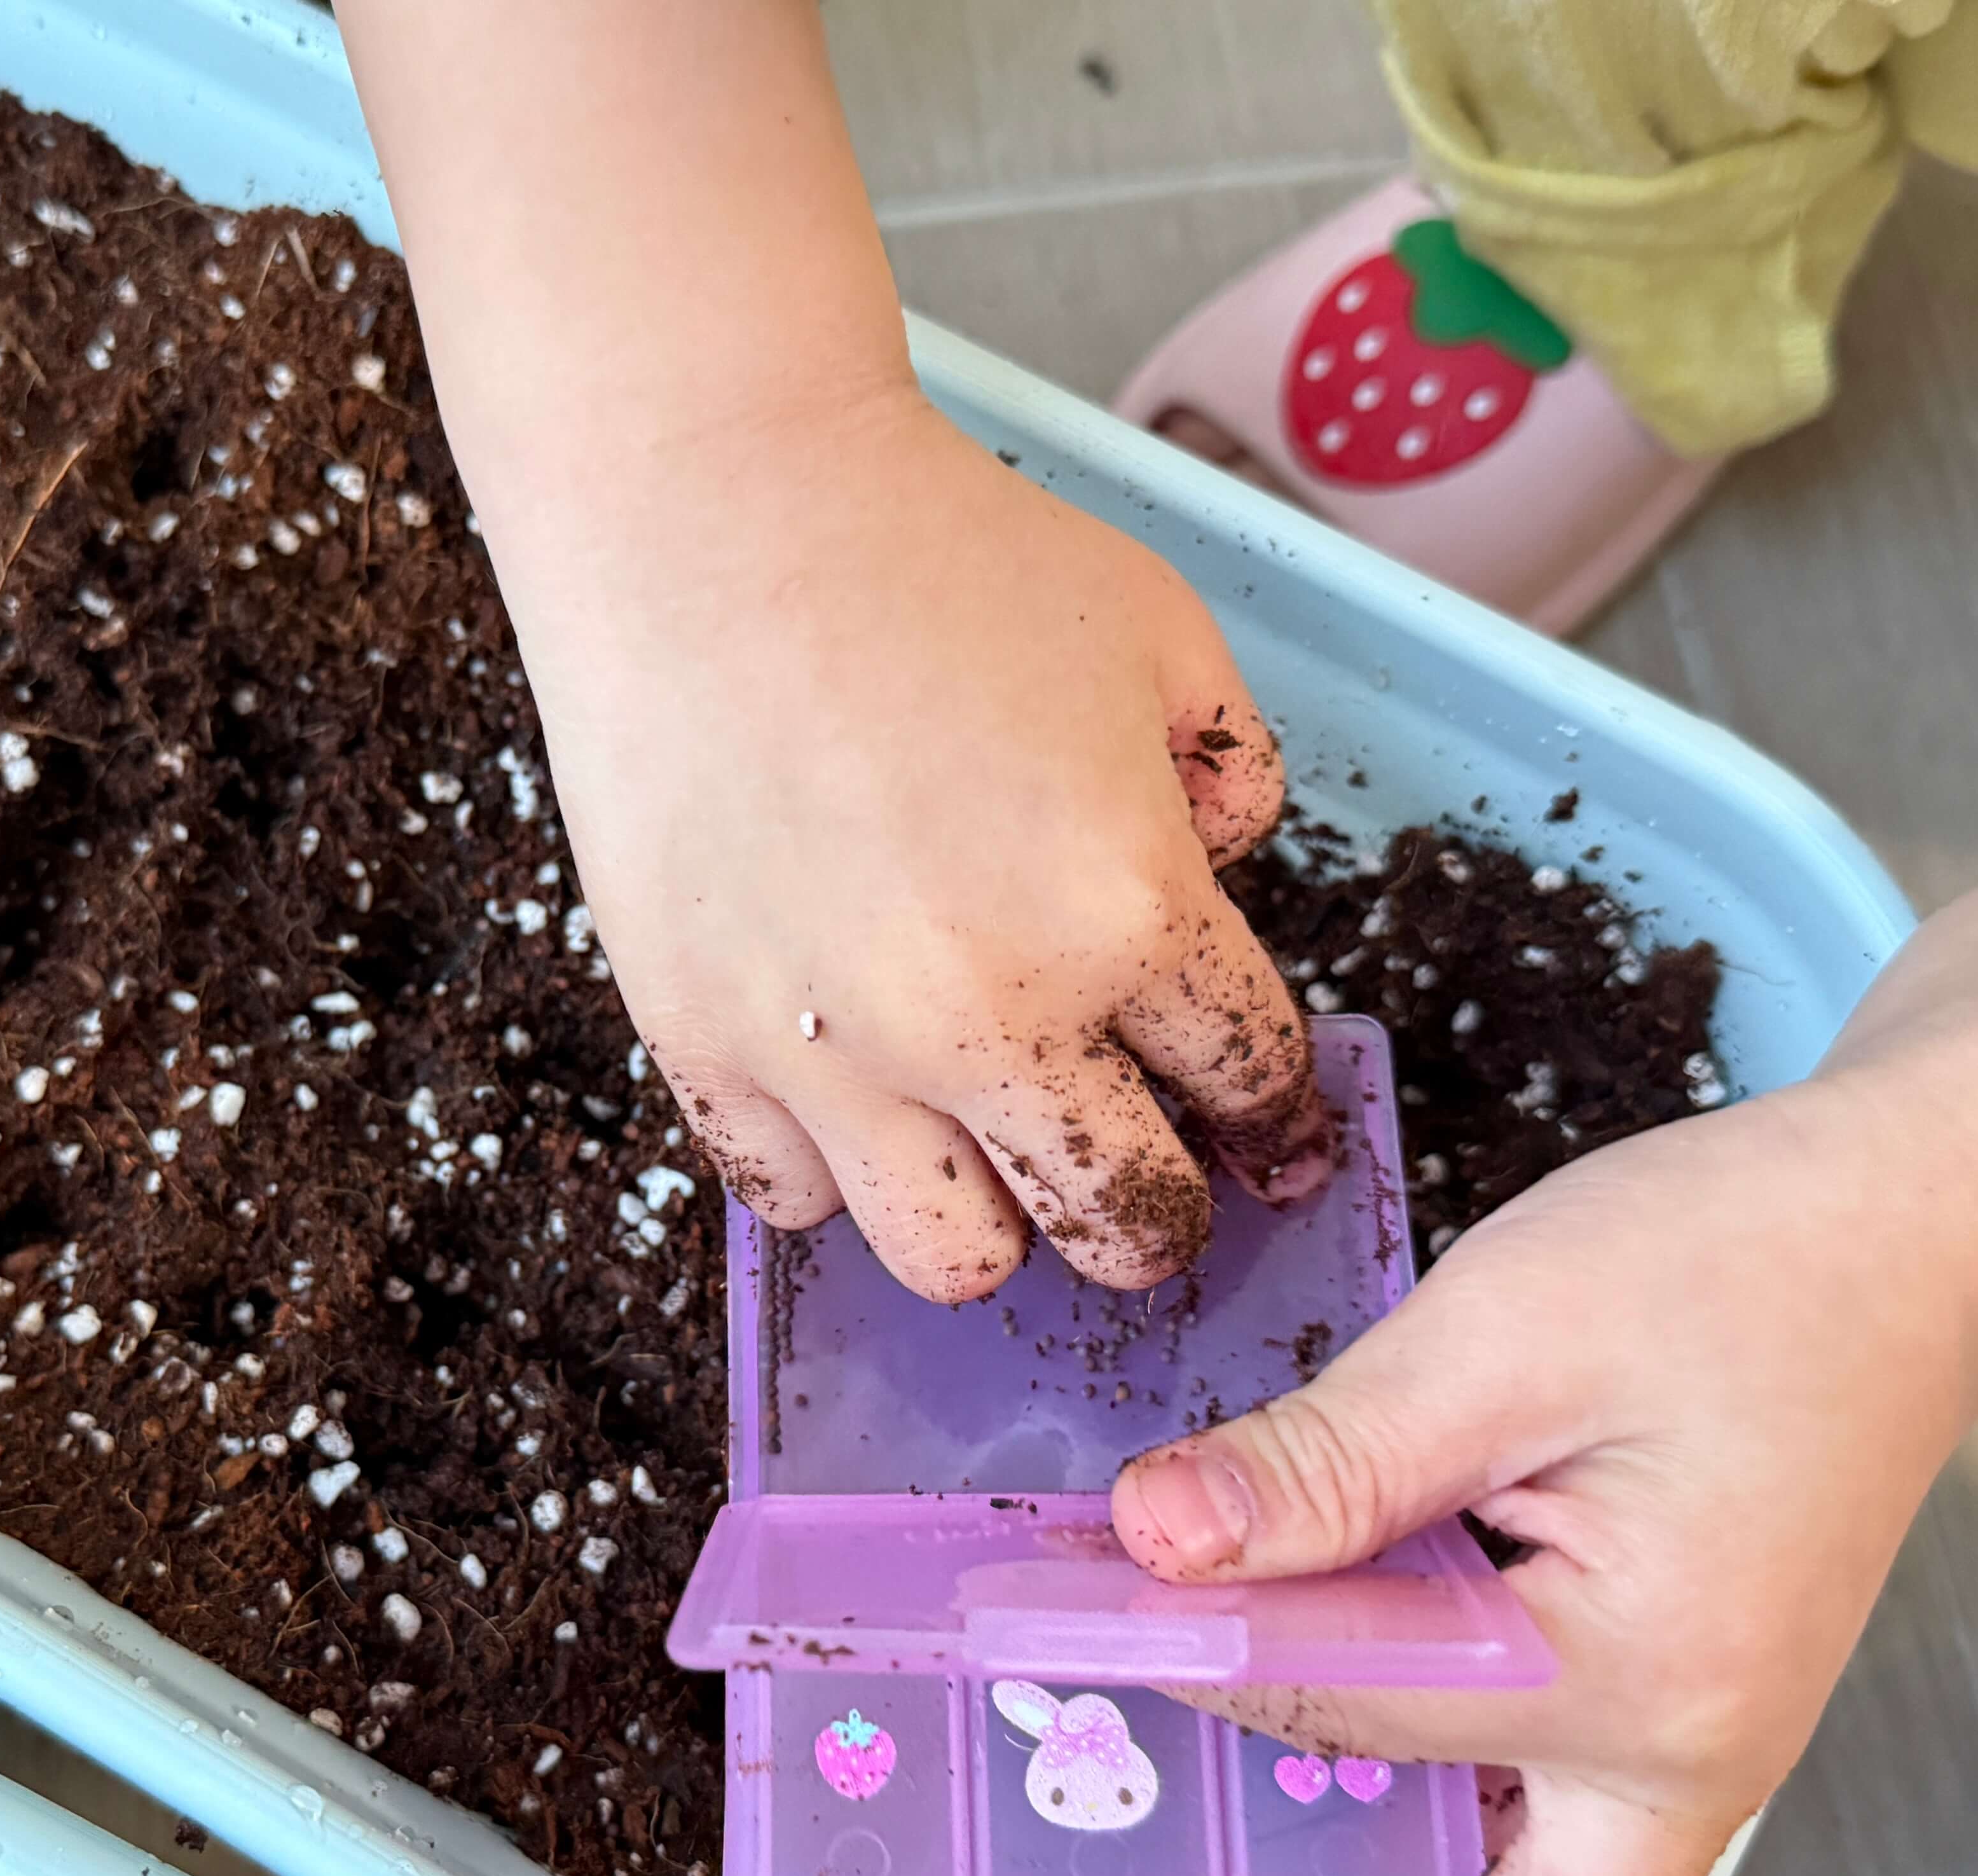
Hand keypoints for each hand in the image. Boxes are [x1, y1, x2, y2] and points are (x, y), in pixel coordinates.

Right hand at [508, 381, 1328, 1298]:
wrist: (714, 511)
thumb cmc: (941, 555)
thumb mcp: (1162, 633)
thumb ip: (1233, 778)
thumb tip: (1212, 879)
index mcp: (1127, 911)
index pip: (1248, 1086)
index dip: (1273, 1117)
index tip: (1264, 1134)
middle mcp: (986, 1016)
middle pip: (1123, 1226)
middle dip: (1158, 1210)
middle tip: (1141, 1164)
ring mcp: (832, 1049)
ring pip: (958, 1261)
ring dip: (995, 1215)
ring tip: (983, 1139)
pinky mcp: (704, 1043)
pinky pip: (793, 1200)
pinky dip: (833, 1166)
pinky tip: (849, 1081)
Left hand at [1111, 1077, 1977, 1875]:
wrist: (1910, 1236)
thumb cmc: (1747, 1263)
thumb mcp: (1506, 1334)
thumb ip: (1326, 1461)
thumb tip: (1154, 1542)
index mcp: (1644, 1688)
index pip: (1355, 1718)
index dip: (1205, 1667)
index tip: (1084, 1613)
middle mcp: (1686, 1767)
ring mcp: (1690, 1754)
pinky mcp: (1670, 1713)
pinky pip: (1540, 1833)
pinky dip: (1432, 1829)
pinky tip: (1335, 1750)